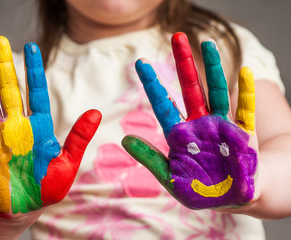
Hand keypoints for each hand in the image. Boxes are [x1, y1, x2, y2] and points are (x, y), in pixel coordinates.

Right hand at [0, 36, 100, 217]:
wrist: (23, 208)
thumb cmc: (48, 187)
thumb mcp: (68, 163)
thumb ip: (79, 137)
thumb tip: (96, 111)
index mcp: (39, 128)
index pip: (36, 93)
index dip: (34, 71)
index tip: (32, 48)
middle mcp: (17, 126)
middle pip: (9, 90)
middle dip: (4, 66)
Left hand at [122, 32, 257, 209]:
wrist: (232, 199)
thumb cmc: (200, 191)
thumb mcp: (170, 178)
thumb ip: (150, 159)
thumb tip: (124, 139)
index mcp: (179, 135)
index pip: (163, 103)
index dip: (152, 83)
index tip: (140, 63)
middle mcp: (199, 124)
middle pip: (190, 88)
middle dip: (183, 63)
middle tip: (177, 37)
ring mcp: (221, 126)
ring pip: (216, 91)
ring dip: (213, 68)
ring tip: (208, 44)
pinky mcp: (243, 133)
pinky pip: (245, 109)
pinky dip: (245, 92)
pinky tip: (244, 72)